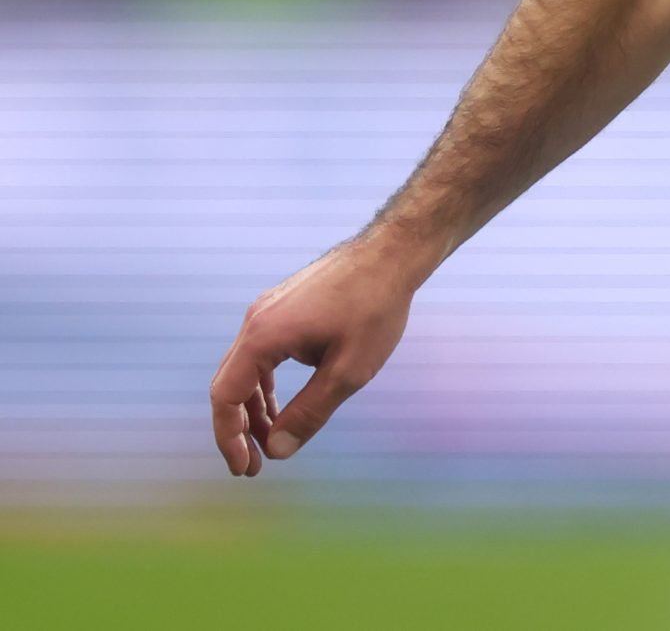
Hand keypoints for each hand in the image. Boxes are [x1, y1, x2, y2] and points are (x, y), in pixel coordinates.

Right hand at [209, 231, 425, 475]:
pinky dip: (267, 384)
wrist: (393, 252)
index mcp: (262, 336)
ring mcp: (267, 311)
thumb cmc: (375, 308)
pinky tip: (284, 406)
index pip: (225, 397)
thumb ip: (310, 413)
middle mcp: (255, 321)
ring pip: (246, 370)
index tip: (245, 469)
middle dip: (239, 429)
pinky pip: (262, 354)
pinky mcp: (283, 307)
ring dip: (255, 408)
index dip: (229, 438)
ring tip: (272, 441)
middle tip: (256, 465)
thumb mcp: (348, 371)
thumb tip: (276, 451)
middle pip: (229, 385)